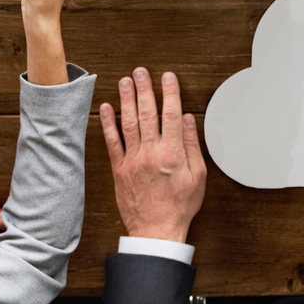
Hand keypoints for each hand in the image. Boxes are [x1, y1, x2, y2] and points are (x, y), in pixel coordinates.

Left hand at [100, 66, 207, 243]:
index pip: (171, 115)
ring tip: (125, 82)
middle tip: (141, 72)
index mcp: (172, 154)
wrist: (155, 231)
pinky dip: (108, 124)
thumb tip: (188, 120)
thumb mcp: (197, 176)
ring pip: (128, 123)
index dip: (170, 93)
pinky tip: (106, 108)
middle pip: (147, 113)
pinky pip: (112, 142)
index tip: (168, 77)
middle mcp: (150, 153)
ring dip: (126, 100)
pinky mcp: (119, 169)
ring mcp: (133, 160)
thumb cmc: (179, 206)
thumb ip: (191, 145)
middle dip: (144, 89)